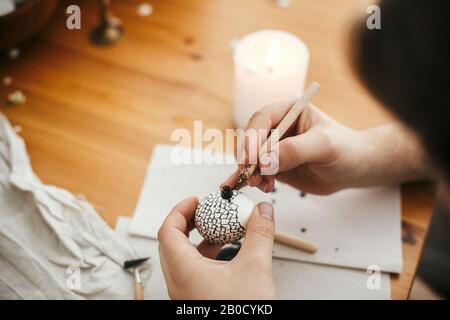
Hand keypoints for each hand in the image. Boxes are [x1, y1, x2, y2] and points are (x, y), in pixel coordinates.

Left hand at [158, 197, 275, 299]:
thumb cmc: (241, 313)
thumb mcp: (256, 269)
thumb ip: (260, 235)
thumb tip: (263, 210)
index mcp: (184, 271)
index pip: (168, 231)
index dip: (180, 210)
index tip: (196, 199)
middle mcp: (179, 283)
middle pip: (171, 242)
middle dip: (189, 222)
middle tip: (205, 211)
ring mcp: (185, 294)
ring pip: (182, 258)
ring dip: (198, 239)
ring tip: (219, 229)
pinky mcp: (196, 301)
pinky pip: (193, 271)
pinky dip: (205, 256)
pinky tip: (226, 253)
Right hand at [223, 96, 428, 193]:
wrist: (353, 168)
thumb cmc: (344, 149)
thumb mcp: (324, 145)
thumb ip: (295, 150)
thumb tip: (264, 162)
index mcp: (288, 109)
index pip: (262, 119)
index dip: (252, 137)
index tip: (250, 158)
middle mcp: (276, 126)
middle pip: (250, 138)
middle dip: (247, 158)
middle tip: (249, 175)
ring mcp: (273, 147)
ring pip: (251, 158)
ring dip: (250, 172)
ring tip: (261, 185)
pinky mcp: (273, 165)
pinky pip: (257, 172)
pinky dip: (255, 181)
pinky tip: (265, 188)